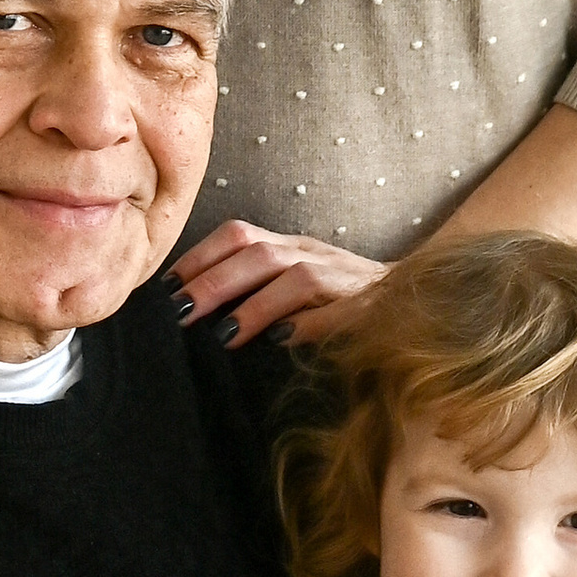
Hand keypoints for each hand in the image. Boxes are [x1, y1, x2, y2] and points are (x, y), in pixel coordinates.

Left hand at [167, 218, 385, 345]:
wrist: (411, 294)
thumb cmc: (338, 294)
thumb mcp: (294, 279)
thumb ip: (254, 285)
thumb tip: (192, 305)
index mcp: (290, 245)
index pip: (238, 235)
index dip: (199, 256)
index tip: (165, 285)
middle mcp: (312, 254)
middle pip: (258, 254)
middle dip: (214, 281)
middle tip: (181, 311)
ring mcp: (342, 278)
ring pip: (295, 277)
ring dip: (255, 305)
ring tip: (225, 333)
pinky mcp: (368, 308)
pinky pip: (338, 313)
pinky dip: (309, 325)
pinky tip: (283, 340)